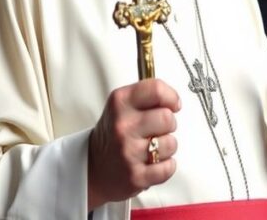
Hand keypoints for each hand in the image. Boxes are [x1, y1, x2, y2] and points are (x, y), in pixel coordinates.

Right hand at [88, 79, 180, 209]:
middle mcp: (122, 126)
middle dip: (168, 125)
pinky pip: (169, 167)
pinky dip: (166, 166)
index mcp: (119, 104)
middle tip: (156, 130)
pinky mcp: (136, 176)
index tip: (172, 105)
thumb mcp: (122, 106)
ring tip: (150, 148)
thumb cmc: (113, 135)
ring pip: (171, 143)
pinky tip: (152, 163)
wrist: (91, 168)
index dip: (170, 97)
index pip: (156, 89)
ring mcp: (128, 152)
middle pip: (168, 117)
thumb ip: (147, 96)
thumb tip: (174, 101)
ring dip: (166, 147)